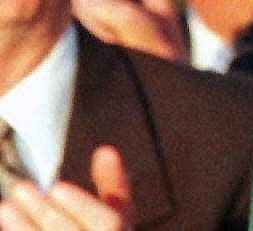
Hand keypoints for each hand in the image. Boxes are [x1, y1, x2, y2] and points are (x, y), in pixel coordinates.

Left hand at [0, 145, 133, 229]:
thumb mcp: (119, 216)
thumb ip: (114, 187)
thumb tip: (106, 152)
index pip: (109, 224)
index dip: (83, 205)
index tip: (58, 186)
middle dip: (44, 213)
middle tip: (21, 189)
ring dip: (24, 229)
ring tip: (6, 208)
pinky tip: (9, 228)